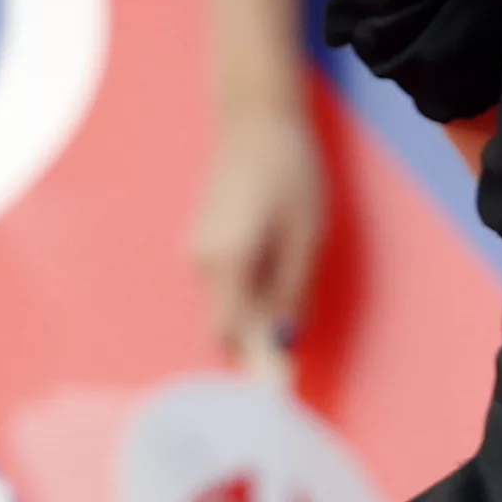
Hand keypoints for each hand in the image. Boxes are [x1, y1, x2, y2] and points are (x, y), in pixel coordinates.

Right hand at [193, 94, 332, 354]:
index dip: (254, 363)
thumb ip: (292, 293)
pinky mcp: (202, 242)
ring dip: (252, 316)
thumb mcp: (305, 237)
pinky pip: (223, 286)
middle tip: (293, 344)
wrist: (256, 121)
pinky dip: (245, 295)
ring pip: (223, 307)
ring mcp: (196, 251)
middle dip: (254, 343)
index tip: (282, 380)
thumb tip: (288, 341)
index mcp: (226, 262)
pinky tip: (273, 273)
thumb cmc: (289, 174)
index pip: (230, 335)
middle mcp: (201, 262)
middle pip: (223, 327)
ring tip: (289, 295)